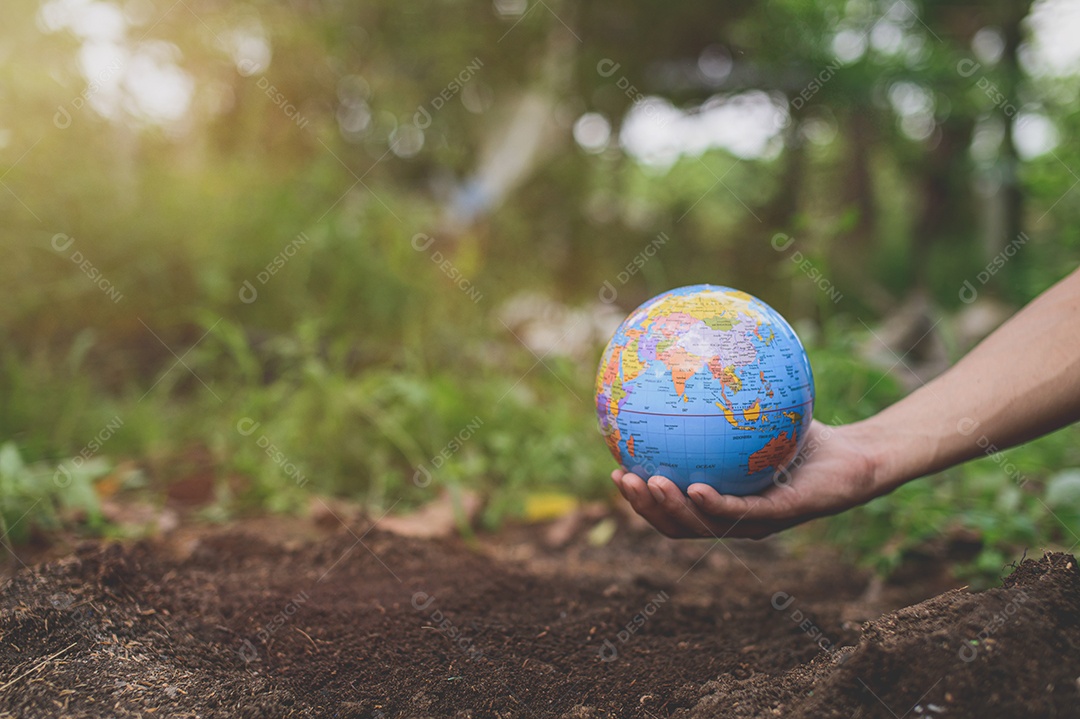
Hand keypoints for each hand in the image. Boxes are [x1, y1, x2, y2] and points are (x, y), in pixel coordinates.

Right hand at [611, 420, 883, 538]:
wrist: (856, 455)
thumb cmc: (803, 432)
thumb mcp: (755, 410)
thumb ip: (719, 398)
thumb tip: (685, 359)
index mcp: (721, 501)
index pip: (672, 508)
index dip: (641, 498)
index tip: (616, 471)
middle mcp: (734, 518)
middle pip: (677, 524)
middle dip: (645, 507)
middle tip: (623, 479)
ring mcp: (756, 522)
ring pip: (702, 525)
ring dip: (670, 509)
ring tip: (649, 483)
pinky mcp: (780, 517)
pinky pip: (741, 512)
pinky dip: (714, 505)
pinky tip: (694, 487)